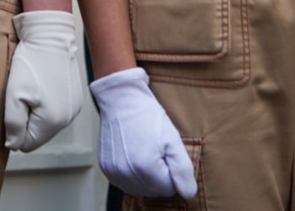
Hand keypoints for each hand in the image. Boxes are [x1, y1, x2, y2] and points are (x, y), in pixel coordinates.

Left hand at [3, 11, 84, 150]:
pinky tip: (41, 85)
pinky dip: (46, 102)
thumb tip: (13, 145)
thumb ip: (12, 125)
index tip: (11, 107)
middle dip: (25, 120)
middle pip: (38, 134)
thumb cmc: (30, 63)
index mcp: (53, 122)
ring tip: (30, 88)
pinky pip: (56, 110)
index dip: (14, 129)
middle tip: (19, 96)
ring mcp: (74, 107)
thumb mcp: (14, 95)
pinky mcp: (75, 96)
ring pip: (47, 122)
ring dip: (35, 111)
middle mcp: (68, 118)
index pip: (27, 144)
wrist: (50, 35)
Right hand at [90, 67, 196, 199]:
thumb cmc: (148, 116)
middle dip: (159, 175)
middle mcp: (127, 174)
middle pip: (154, 190)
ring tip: (144, 151)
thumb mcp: (173, 140)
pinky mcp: (106, 168)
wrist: (121, 99)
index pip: (169, 189)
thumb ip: (182, 170)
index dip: (172, 171)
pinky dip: (132, 174)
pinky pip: (125, 182)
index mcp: (146, 168)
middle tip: (156, 149)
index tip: (166, 152)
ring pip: (140, 188)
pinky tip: (133, 156)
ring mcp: (114, 172)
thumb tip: (188, 194)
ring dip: (146, 177)